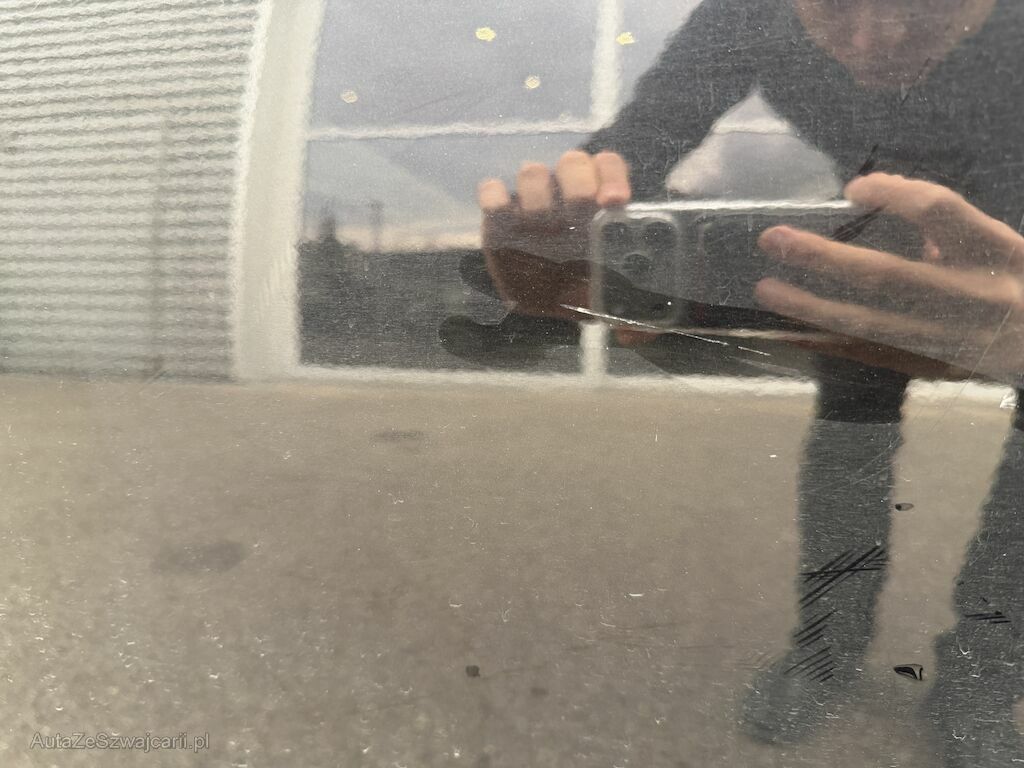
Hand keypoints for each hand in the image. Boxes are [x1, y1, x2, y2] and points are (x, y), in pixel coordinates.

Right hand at [477, 151, 630, 322]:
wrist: (550, 298)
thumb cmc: (590, 291)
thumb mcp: (616, 299)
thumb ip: (634, 315)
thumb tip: (631, 333)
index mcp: (599, 201)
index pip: (608, 165)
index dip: (612, 176)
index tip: (615, 202)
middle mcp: (566, 192)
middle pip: (571, 162)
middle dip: (578, 183)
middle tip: (582, 211)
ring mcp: (532, 202)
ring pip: (532, 172)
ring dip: (538, 196)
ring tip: (542, 227)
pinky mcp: (498, 219)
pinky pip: (491, 192)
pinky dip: (495, 199)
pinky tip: (505, 217)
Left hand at [755, 173, 1023, 383]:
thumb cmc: (1023, 285)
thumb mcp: (1007, 247)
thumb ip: (951, 228)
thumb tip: (890, 203)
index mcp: (995, 252)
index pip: (940, 212)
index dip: (894, 195)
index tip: (853, 188)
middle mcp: (968, 296)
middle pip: (885, 275)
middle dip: (823, 258)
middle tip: (774, 238)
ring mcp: (948, 336)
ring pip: (869, 322)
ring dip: (811, 305)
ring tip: (766, 287)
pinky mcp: (932, 363)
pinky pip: (871, 349)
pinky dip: (828, 338)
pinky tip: (791, 329)